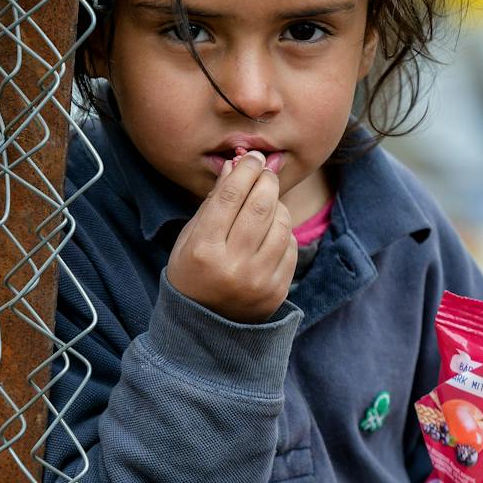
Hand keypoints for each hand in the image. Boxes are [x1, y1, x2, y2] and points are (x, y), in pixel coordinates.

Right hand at [167, 150, 296, 323]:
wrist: (204, 325)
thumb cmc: (193, 272)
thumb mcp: (191, 236)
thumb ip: (214, 201)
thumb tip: (235, 165)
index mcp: (204, 249)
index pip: (231, 197)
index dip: (246, 170)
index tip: (253, 157)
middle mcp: (233, 266)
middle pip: (261, 205)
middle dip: (267, 180)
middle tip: (265, 172)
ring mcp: (258, 281)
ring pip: (282, 224)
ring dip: (277, 205)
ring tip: (267, 203)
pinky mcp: (276, 291)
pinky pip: (291, 247)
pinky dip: (284, 232)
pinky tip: (270, 232)